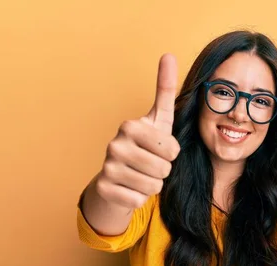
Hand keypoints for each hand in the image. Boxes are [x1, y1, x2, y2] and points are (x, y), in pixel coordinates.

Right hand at [95, 54, 180, 209]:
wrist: (117, 177)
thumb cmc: (145, 146)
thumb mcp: (159, 119)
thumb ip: (164, 89)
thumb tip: (169, 54)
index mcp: (131, 126)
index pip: (172, 150)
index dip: (171, 154)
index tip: (158, 148)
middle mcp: (115, 144)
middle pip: (164, 170)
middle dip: (163, 171)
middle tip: (149, 164)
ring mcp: (107, 167)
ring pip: (153, 187)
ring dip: (152, 185)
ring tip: (140, 175)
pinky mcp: (104, 189)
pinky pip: (139, 200)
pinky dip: (139, 198)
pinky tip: (130, 188)